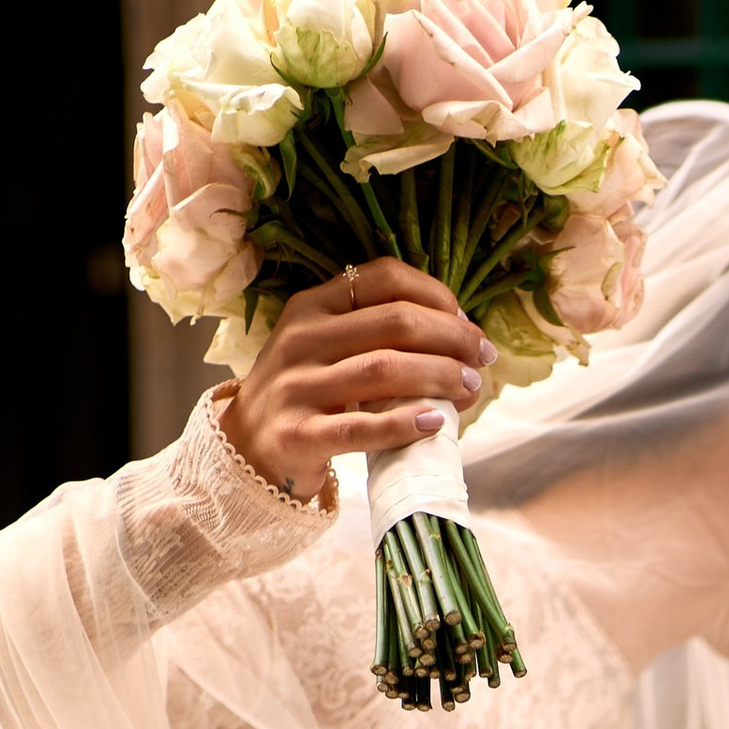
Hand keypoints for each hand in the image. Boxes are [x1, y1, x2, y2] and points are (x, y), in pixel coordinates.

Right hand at [223, 257, 494, 500]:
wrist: (246, 450)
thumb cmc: (305, 395)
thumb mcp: (326, 348)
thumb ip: (376, 334)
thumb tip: (460, 336)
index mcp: (312, 306)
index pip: (384, 279)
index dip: (436, 296)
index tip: (467, 324)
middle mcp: (302, 339)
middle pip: (394, 322)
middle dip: (451, 338)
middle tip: (482, 358)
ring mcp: (297, 387)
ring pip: (384, 370)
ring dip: (439, 376)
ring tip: (470, 387)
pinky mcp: (299, 435)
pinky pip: (361, 428)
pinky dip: (405, 424)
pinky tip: (437, 422)